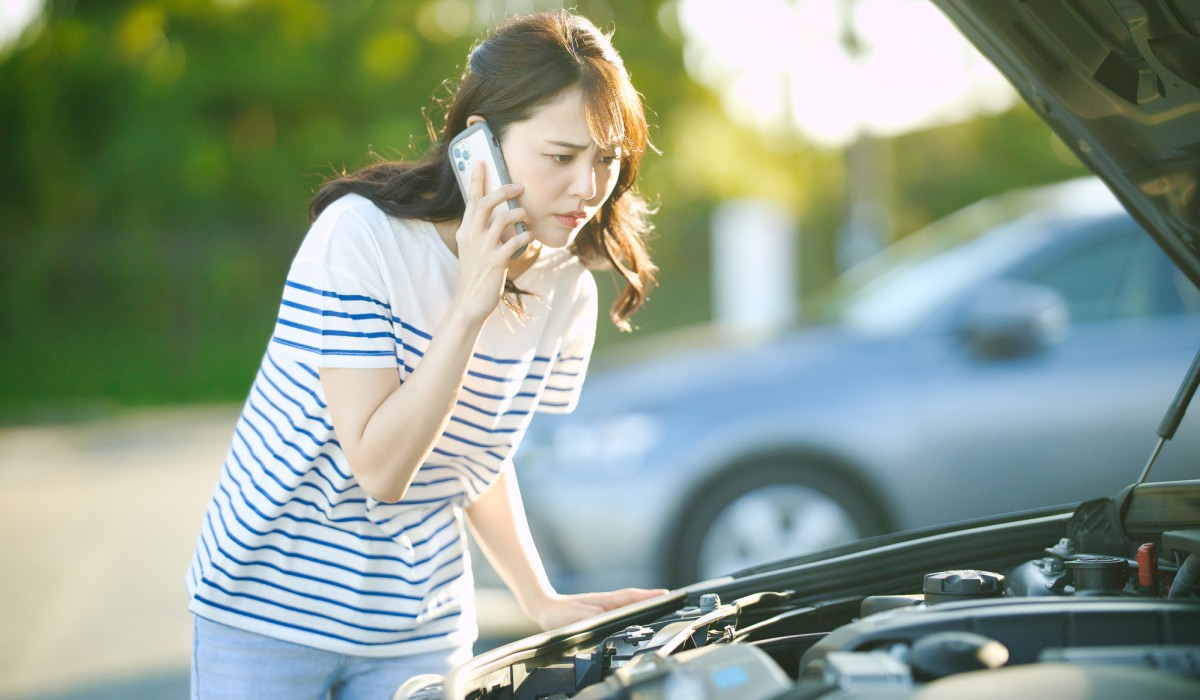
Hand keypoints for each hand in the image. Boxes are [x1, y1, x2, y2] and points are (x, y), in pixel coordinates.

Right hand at [451, 162, 530, 323]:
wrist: (470, 302)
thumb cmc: (476, 274)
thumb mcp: (475, 249)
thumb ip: (484, 232)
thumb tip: (503, 216)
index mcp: (466, 231)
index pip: (471, 200)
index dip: (477, 180)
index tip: (482, 162)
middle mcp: (472, 237)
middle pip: (486, 204)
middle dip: (503, 190)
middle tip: (519, 186)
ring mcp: (483, 249)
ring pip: (501, 219)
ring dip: (518, 213)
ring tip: (527, 216)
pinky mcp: (496, 262)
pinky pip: (514, 242)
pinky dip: (526, 236)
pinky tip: (531, 237)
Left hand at [527, 587, 668, 630]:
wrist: (544, 608)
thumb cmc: (559, 613)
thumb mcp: (577, 617)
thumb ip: (595, 618)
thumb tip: (611, 619)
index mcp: (606, 601)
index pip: (632, 596)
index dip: (650, 596)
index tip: (666, 594)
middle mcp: (608, 603)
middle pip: (635, 600)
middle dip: (653, 600)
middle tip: (672, 602)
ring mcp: (605, 607)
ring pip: (629, 605)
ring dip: (644, 605)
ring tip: (661, 609)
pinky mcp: (600, 613)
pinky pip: (622, 612)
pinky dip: (633, 612)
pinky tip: (636, 619)